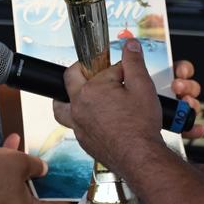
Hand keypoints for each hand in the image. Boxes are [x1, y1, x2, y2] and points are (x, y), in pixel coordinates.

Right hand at [0, 134, 70, 203]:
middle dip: (41, 182)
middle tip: (50, 168)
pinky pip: (5, 190)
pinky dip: (9, 175)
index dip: (64, 199)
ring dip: (23, 174)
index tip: (72, 189)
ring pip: (19, 193)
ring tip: (23, 151)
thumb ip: (39, 167)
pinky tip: (9, 150)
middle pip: (35, 202)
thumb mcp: (20, 161)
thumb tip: (45, 172)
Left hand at [54, 50, 203, 139]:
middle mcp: (79, 106)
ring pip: (61, 105)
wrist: (140, 158)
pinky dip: (78, 116)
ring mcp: (78, 124)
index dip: (118, 68)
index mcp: (91, 90)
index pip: (104, 69)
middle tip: (95, 71)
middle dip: (82, 70)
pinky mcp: (82, 139)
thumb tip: (130, 45)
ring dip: (66, 96)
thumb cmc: (140, 127)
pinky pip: (72, 123)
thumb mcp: (143, 86)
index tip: (126, 69)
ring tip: (77, 93)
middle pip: (70, 79)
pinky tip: (92, 117)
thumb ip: (134, 63)